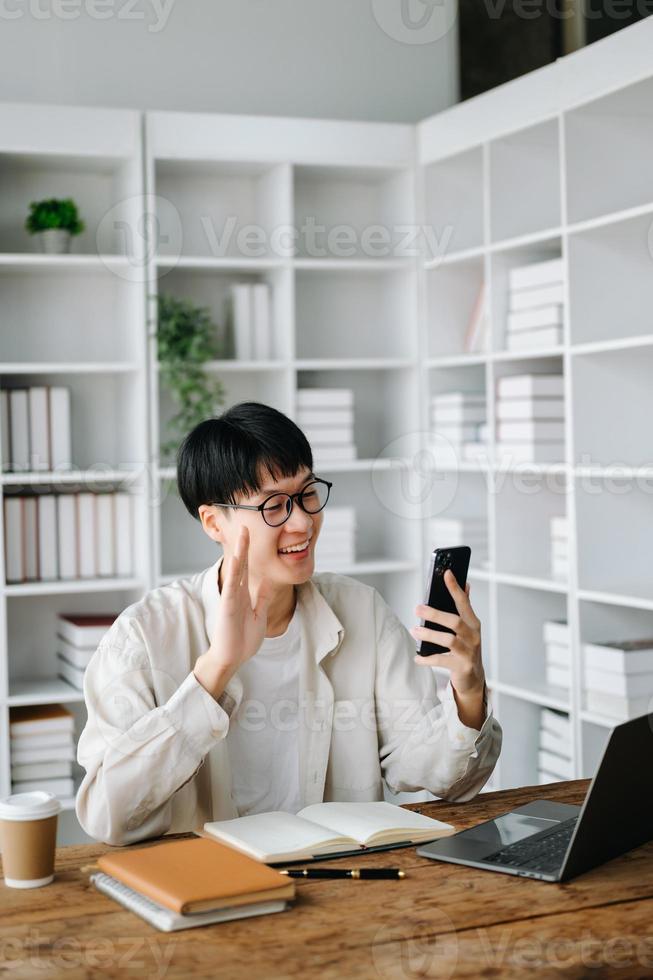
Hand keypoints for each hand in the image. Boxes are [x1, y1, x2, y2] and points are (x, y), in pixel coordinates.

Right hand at [194, 526, 271, 698]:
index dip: (249, 552)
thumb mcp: (259, 614)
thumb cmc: (243, 640)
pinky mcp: (227, 608)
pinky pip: (231, 587)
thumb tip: (268, 582)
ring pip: (235, 571)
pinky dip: (233, 573)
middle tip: (245, 526)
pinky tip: (236, 559)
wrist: (232, 658)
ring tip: (242, 535)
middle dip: (243, 545)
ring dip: (239, 552)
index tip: (251, 536)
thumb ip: (262, 598)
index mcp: (243, 594)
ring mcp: (231, 599)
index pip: (246, 569)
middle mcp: (235, 593)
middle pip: (240, 564)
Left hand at [409, 570, 485, 724]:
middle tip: (417, 608)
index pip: (464, 602)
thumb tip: (466, 583)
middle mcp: (473, 636)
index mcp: (473, 623)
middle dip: (435, 613)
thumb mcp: (468, 628)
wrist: (473, 678)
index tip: (446, 573)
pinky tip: (417, 657)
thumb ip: (465, 606)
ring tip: (414, 630)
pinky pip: (442, 660)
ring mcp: (469, 652)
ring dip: (429, 634)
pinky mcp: (462, 667)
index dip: (455, 588)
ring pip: (449, 640)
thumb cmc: (466, 648)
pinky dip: (427, 659)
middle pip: (455, 621)